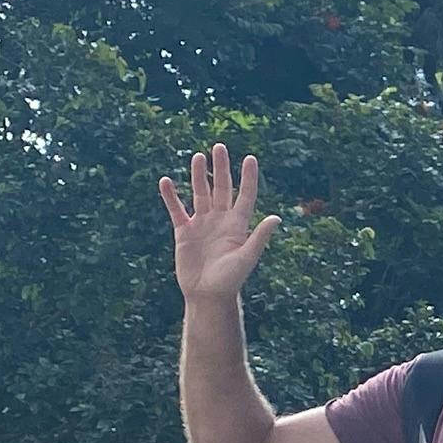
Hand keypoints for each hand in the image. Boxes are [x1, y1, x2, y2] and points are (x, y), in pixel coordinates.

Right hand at [160, 143, 278, 304]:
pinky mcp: (184, 232)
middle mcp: (220, 220)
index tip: (250, 158)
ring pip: (200, 194)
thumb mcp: (247, 257)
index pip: (245, 195)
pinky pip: (177, 209)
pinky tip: (166, 181)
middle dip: (221, 168)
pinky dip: (171, 196)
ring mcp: (202, 224)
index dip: (248, 177)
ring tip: (198, 156)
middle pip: (221, 188)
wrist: (207, 295)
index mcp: (238, 225)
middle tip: (220, 147)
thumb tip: (277, 218)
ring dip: (199, 176)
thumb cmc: (231, 280)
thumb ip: (259, 237)